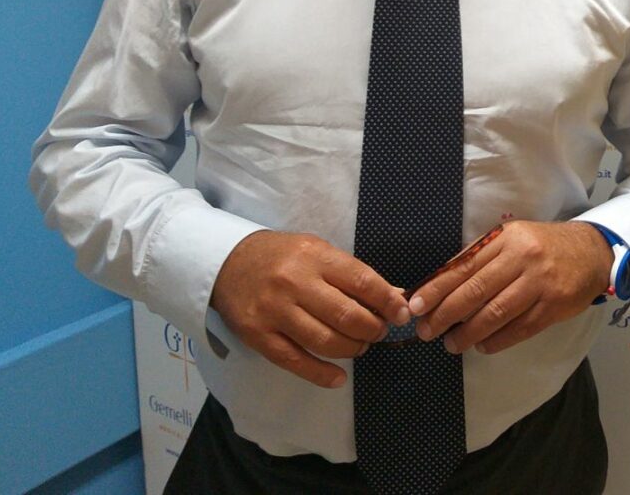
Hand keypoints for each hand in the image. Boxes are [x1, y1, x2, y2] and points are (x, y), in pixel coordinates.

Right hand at [209, 230, 412, 387]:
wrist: (227, 261)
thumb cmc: (282, 256)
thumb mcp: (318, 252)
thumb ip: (352, 274)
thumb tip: (394, 296)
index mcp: (316, 257)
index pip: (361, 281)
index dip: (387, 301)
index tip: (403, 313)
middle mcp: (295, 283)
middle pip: (346, 315)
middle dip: (372, 329)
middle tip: (379, 332)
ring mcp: (275, 311)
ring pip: (324, 341)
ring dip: (352, 349)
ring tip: (360, 346)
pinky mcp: (257, 335)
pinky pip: (294, 360)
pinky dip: (321, 373)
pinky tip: (338, 377)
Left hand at [407, 221, 611, 355]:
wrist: (592, 252)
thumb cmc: (543, 247)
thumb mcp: (512, 240)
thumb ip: (481, 259)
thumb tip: (440, 286)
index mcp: (506, 239)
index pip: (464, 266)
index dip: (436, 288)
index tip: (416, 305)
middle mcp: (523, 258)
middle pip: (476, 291)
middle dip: (446, 315)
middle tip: (427, 331)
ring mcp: (540, 283)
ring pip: (496, 313)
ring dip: (468, 333)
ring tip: (452, 344)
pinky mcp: (554, 306)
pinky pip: (519, 329)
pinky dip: (497, 341)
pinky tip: (482, 346)